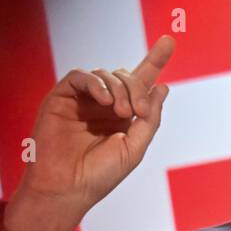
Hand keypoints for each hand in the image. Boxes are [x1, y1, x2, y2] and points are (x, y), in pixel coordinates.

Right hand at [0, 35, 174, 230]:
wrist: (65, 190)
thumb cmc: (99, 176)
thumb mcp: (135, 148)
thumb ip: (150, 118)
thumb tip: (163, 87)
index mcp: (122, 116)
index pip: (140, 83)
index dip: (154, 61)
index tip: (169, 41)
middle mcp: (103, 105)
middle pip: (126, 76)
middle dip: (137, 87)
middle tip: (137, 111)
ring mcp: (81, 100)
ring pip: (105, 74)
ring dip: (119, 88)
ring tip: (121, 112)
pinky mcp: (61, 98)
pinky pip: (80, 76)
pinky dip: (96, 83)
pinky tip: (104, 100)